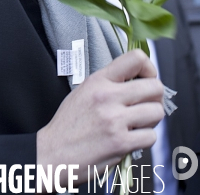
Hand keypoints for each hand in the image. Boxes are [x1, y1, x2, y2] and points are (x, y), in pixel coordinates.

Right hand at [36, 49, 163, 186]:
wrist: (54, 152)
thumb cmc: (69, 124)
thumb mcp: (84, 91)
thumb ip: (109, 83)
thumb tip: (138, 81)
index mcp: (98, 80)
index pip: (135, 58)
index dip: (149, 68)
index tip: (146, 78)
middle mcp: (107, 96)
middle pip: (155, 87)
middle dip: (155, 97)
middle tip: (146, 104)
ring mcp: (115, 120)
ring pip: (157, 112)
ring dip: (151, 119)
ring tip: (137, 123)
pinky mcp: (121, 143)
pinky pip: (151, 136)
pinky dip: (144, 139)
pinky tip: (131, 138)